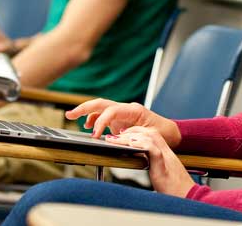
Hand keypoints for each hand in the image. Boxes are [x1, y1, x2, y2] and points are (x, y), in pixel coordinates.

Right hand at [66, 98, 180, 147]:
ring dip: (87, 112)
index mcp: (133, 110)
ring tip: (74, 118)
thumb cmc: (164, 134)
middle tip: (69, 114)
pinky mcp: (121, 120)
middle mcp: (126, 109)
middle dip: (84, 108)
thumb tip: (118, 139)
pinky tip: (89, 127)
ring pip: (101, 108)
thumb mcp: (151, 136)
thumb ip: (135, 136)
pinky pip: (104, 116)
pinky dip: (95, 120)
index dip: (100, 122)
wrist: (172, 133)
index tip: (95, 135)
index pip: (111, 111)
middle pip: (101, 103)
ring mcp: (123, 113)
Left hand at [106, 126, 194, 196]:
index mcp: (165, 153)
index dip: (136, 132)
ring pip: (149, 137)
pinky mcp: (164, 165)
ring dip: (130, 136)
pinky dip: (141, 145)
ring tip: (116, 140)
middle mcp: (166, 152)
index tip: (122, 135)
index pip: (150, 134)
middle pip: (148, 132)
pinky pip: (153, 150)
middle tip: (114, 137)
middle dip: (130, 132)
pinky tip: (130, 144)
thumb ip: (153, 165)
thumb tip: (140, 161)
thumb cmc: (174, 189)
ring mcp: (166, 157)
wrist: (188, 196)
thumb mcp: (161, 173)